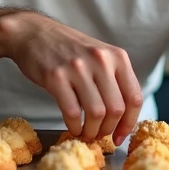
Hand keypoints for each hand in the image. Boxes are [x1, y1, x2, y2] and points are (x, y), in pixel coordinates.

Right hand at [0, 11, 142, 143]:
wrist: (34, 33)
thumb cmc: (69, 49)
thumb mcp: (100, 56)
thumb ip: (114, 81)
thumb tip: (123, 119)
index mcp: (117, 57)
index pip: (134, 97)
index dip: (129, 123)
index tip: (120, 137)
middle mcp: (101, 60)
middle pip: (116, 109)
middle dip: (108, 129)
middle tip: (99, 135)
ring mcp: (78, 68)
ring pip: (96, 113)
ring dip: (91, 131)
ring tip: (86, 133)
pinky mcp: (56, 76)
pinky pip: (71, 111)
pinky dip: (74, 126)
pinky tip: (72, 127)